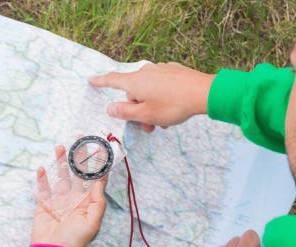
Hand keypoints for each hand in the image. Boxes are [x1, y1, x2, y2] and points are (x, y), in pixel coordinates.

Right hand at [32, 146, 106, 246]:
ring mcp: (58, 202)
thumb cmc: (76, 240)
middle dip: (78, 158)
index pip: (95, 181)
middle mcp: (74, 200)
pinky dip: (42, 179)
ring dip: (60, 163)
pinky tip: (42, 168)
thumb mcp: (92, 222)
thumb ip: (98, 201)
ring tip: (60, 147)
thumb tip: (100, 181)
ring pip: (60, 178)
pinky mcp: (44, 206)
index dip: (98, 166)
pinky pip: (43, 190)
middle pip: (77, 174)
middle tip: (78, 140)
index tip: (99, 149)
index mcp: (88, 203)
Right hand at [90, 63, 214, 132]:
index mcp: (135, 82)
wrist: (204, 92)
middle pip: (133, 92)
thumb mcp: (145, 115)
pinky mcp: (173, 71)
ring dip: (151, 107)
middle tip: (149, 126)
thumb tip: (110, 107)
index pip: (112, 80)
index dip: (100, 82)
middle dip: (138, 110)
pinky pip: (161, 86)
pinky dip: (161, 98)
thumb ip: (125, 112)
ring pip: (148, 91)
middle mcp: (145, 72)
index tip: (91, 80)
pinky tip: (172, 107)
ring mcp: (160, 70)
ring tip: (164, 121)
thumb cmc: (173, 105)